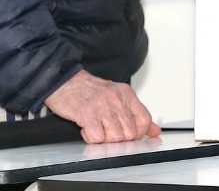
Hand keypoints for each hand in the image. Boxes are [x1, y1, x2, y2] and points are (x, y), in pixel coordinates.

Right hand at [45, 69, 161, 142]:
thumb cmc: (88, 90)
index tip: (128, 134)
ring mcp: (102, 106)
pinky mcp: (87, 114)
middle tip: (107, 131)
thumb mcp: (117, 96)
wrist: (64, 80)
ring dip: (104, 139)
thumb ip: (136, 114)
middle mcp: (116, 99)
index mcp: (126, 94)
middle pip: (129, 133)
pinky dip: (91, 138)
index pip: (144, 120)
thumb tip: (154, 130)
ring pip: (115, 138)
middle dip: (118, 138)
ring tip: (97, 128)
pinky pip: (97, 138)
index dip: (138, 132)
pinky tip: (87, 128)